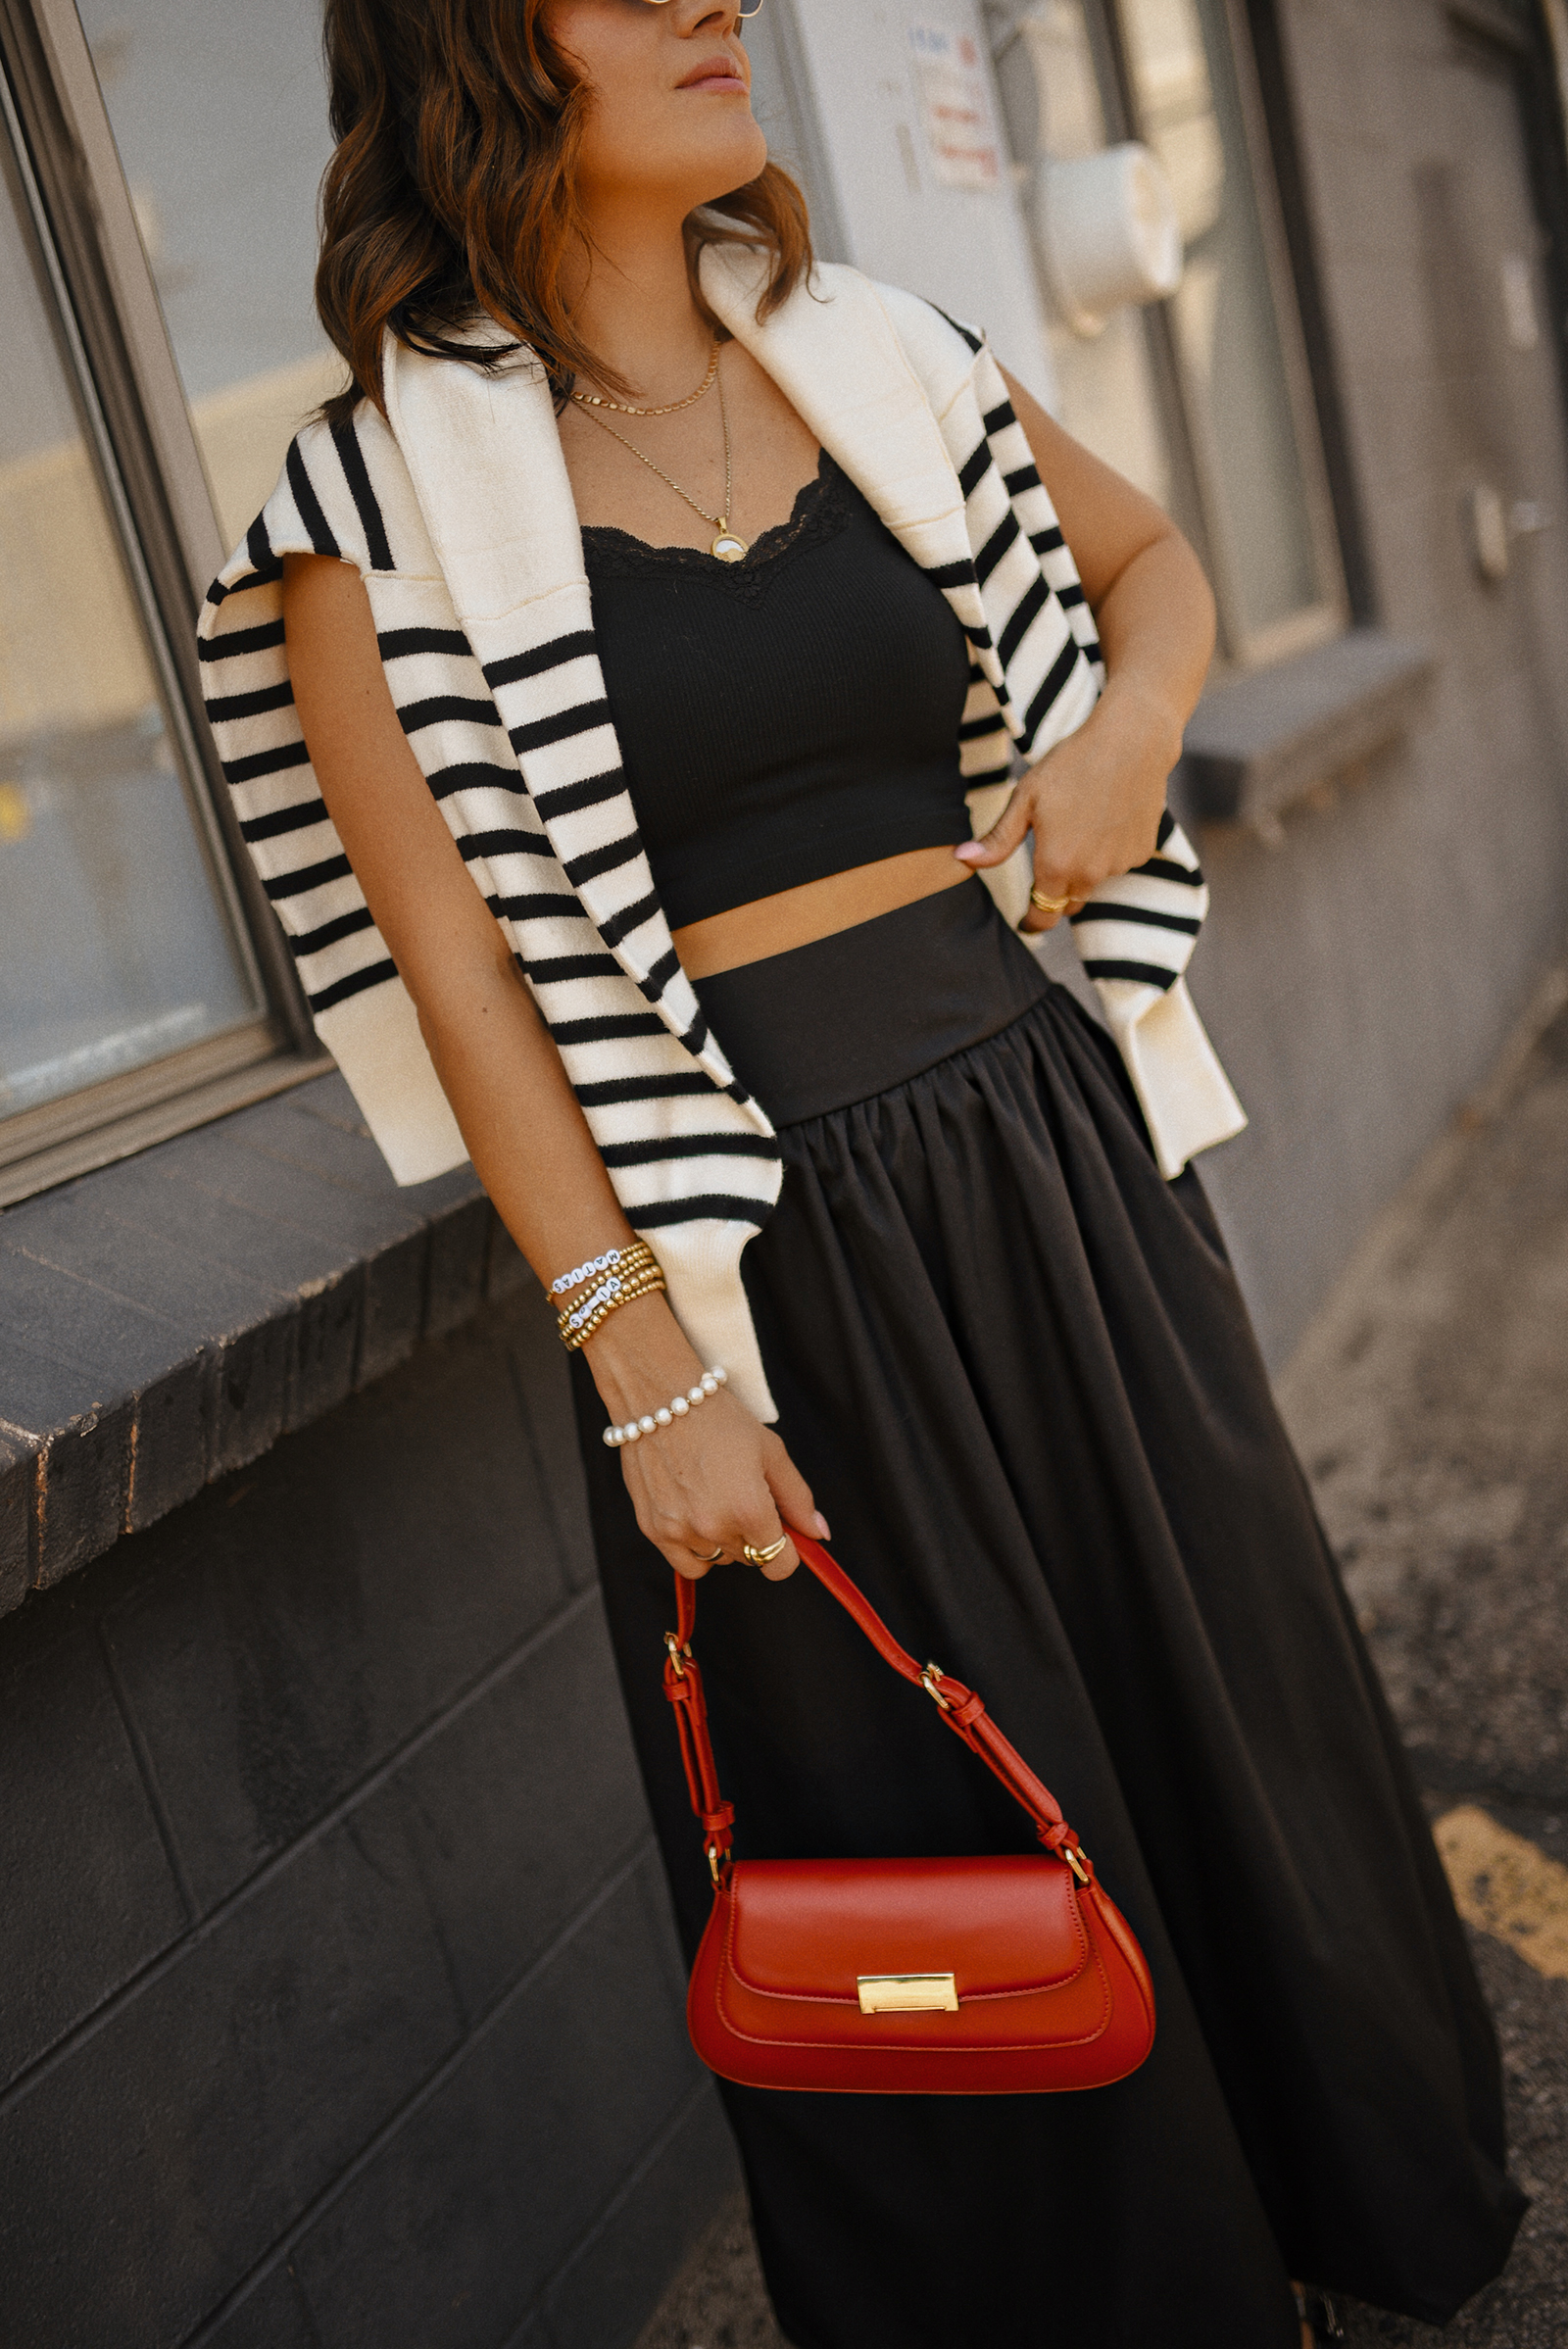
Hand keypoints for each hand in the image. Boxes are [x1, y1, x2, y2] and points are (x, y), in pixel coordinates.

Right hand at [585, 1295, 826, 1580]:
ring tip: (713, 1497)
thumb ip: (798, 1498)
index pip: (780, 1565)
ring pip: (719, 1560)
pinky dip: (695, 1548)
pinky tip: (694, 1514)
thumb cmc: (719, 1419)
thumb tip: (819, 1534)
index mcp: (750, 1509)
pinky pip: (686, 1563)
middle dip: (753, 1535)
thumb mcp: (771, 1452)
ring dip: (723, 1540)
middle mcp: (715, 1527)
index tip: (779, 1530)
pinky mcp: (653, 1530)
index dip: (786, 1549)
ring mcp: (680, 1532)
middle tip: (741, 1495)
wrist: (660, 1398)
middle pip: (750, 1559)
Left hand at [953, 677, 1181, 931]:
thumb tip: (961, 860)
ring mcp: (1120, 864)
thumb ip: (997, 840)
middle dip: (1055, 892)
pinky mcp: (1143, 852)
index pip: (1042, 917)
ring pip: (1094, 881)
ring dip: (1084, 868)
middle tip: (1048, 860)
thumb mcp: (1025, 799)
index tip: (1025, 920)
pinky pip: (1118, 862)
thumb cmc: (1072, 765)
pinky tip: (1105, 817)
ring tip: (1080, 823)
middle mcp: (1090, 874)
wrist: (1131, 741)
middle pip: (1068, 903)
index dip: (1031, 922)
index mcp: (1057, 867)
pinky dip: (1109, 851)